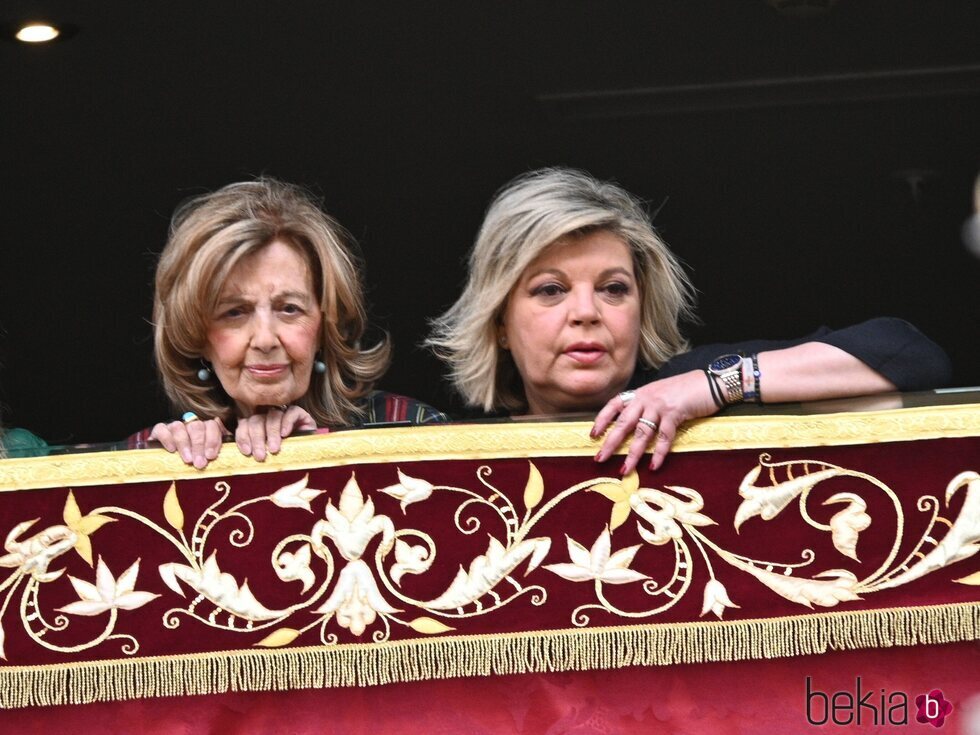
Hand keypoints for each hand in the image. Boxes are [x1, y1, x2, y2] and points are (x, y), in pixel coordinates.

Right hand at [150, 417, 227, 468]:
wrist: (166, 463)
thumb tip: (233, 458)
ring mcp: (175, 427)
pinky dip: (167, 438)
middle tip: (200, 462)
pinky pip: (162, 429)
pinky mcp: (159, 431)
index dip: (213, 440)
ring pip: (180, 426)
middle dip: (199, 445)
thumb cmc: (193, 462)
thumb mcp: (206, 458)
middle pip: (197, 427)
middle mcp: (191, 425)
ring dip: (184, 443)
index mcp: (206, 430)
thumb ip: (216, 455)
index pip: (212, 426)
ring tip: (187, 459)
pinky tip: (171, 450)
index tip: (211, 456)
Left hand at [234, 405, 316, 461]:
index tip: (247, 452)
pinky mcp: (299, 413)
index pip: (244, 424)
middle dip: (257, 439)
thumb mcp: (268, 456)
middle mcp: (268, 416)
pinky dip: (286, 423)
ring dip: (271, 433)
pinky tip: (285, 434)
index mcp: (256, 425)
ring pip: (272, 415)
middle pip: (256, 419)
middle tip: (260, 456)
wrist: (311, 455)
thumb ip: (257, 453)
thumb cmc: (287, 457)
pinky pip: (291, 412)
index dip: (243, 437)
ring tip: (274, 449)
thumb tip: (244, 459)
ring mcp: (283, 413)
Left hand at [591, 370, 717, 474]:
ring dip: (632, 454)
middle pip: (623, 422)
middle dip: (610, 442)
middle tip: (599, 459)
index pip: (614, 405)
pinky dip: (658, 453)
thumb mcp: (660, 394)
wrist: (709, 382)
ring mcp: (660, 406)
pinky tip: (654, 466)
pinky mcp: (675, 413)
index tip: (592, 435)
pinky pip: (664, 437)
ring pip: (641, 433)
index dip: (602, 419)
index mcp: (640, 393)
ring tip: (624, 470)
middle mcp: (646, 398)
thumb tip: (633, 424)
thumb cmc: (685, 390)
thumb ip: (646, 406)